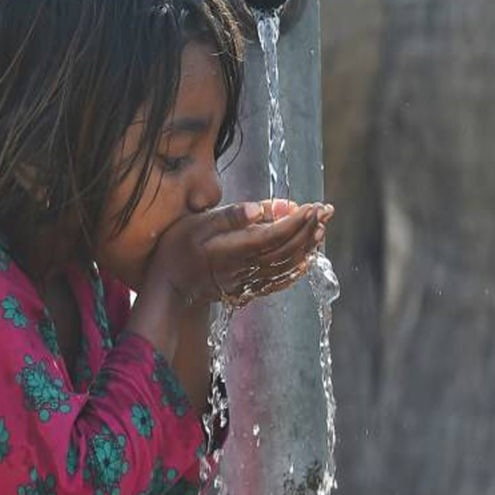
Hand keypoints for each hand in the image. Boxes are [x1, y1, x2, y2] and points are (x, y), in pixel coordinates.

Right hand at [147, 199, 334, 307]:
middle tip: (326, 211)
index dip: (298, 221)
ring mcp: (248, 280)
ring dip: (307, 247)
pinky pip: (278, 281)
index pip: (276, 234)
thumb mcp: (197, 224)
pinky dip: (296, 270)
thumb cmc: (178, 249)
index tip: (314, 206)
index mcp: (235, 249)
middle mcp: (246, 267)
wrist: (168, 286)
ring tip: (321, 229)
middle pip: (287, 249)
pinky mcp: (246, 288)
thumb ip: (229, 216)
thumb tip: (260, 209)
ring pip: (286, 265)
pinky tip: (306, 261)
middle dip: (309, 229)